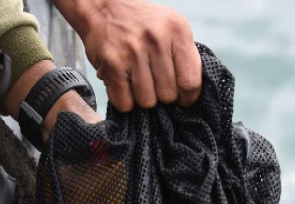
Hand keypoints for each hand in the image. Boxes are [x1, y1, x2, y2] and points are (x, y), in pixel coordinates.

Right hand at [54, 0, 201, 110]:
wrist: (103, 8)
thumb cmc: (143, 24)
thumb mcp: (172, 28)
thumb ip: (184, 55)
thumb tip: (191, 93)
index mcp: (177, 31)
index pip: (191, 82)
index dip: (187, 98)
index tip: (182, 99)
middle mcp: (157, 40)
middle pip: (168, 95)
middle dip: (162, 96)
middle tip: (154, 85)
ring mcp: (133, 52)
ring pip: (147, 101)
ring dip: (142, 99)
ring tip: (138, 82)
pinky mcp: (113, 64)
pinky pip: (125, 102)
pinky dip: (124, 101)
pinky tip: (124, 85)